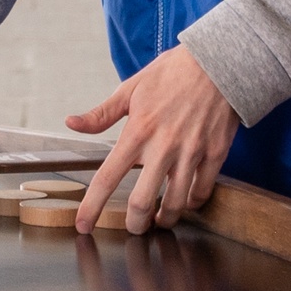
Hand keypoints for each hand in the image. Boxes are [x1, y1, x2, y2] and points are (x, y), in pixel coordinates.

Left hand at [67, 46, 239, 234]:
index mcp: (137, 131)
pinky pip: (202, 191)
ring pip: (175, 203)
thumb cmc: (172, 74)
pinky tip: (185, 201)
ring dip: (165, 219)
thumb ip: (101, 114)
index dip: (92, 206)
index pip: (107, 177)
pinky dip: (191, 202)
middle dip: (134, 224)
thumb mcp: (131, 88)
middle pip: (142, 202)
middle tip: (133, 227)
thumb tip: (72, 123)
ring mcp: (191, 153)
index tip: (84, 225)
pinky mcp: (216, 155)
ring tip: (158, 221)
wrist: (218, 63)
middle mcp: (163, 147)